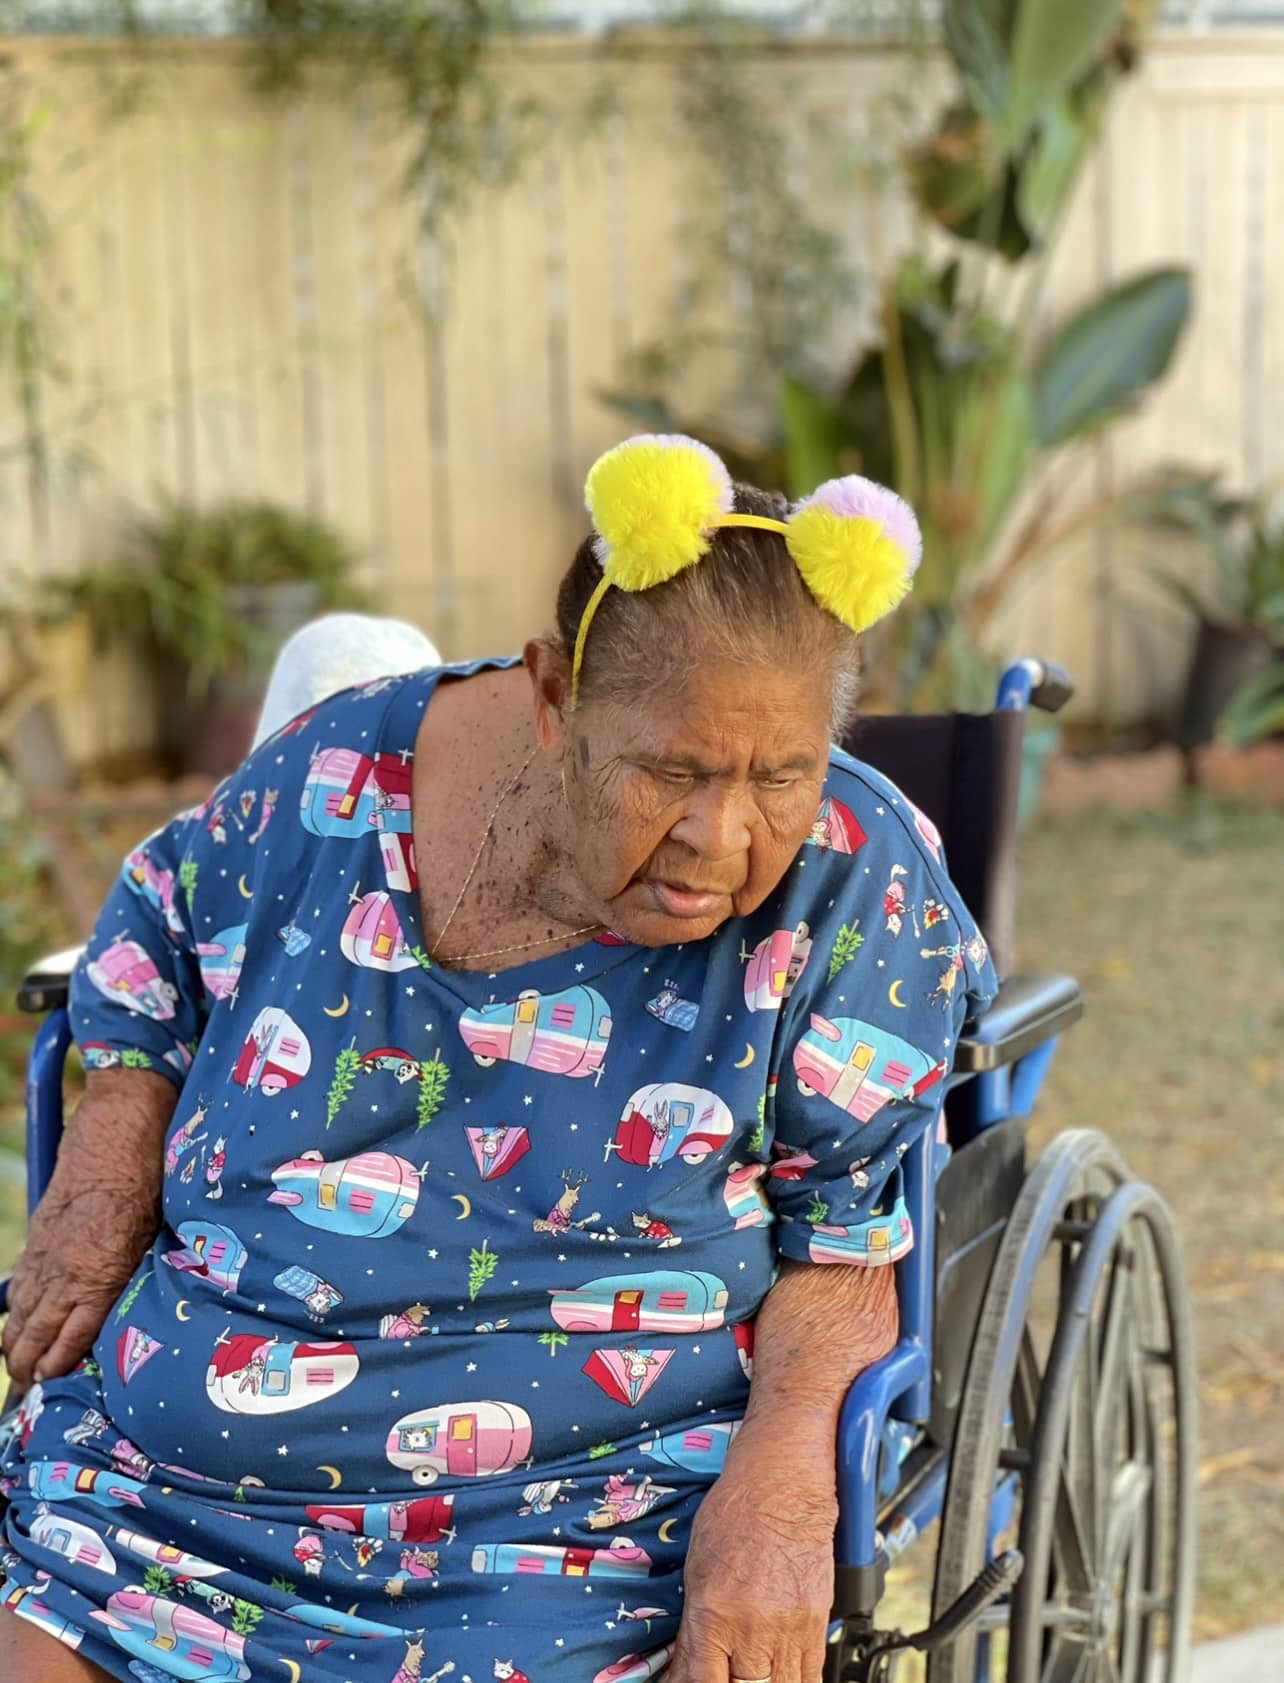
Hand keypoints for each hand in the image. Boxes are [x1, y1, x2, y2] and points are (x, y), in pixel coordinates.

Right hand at [2, 1076, 169, 1390]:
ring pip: (21, 1309)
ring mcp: (47, 1251)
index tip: (51, 1387)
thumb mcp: (157, 1231)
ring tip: (15, 1366)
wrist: (122, 1125)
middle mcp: (67, 1269)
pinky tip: (13, 1321)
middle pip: (37, 1331)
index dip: (58, 1366)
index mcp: (101, 1274)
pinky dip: (14, 1305)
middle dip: (28, 1365)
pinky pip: (19, 1280)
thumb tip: (146, 1300)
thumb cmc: (155, 1176)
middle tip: (27, 1388)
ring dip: (15, 1341)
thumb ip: (140, 1271)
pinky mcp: (40, 1231)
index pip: (72, 1337)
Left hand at [668, 1421, 836, 1682]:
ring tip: (751, 1671)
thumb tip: (688, 1668)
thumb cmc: (735, 1514)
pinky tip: (779, 1674)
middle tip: (725, 1672)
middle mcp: (752, 1630)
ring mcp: (789, 1630)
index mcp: (713, 1613)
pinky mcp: (816, 1625)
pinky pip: (809, 1675)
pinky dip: (792, 1680)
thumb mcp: (697, 1569)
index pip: (701, 1682)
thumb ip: (695, 1628)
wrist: (784, 1485)